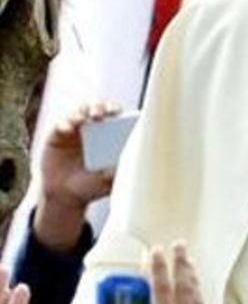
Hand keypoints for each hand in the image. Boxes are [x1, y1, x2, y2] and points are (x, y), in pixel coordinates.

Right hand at [34, 102, 120, 252]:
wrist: (66, 196)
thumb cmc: (93, 186)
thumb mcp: (109, 180)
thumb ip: (119, 170)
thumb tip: (134, 160)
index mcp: (110, 137)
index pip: (116, 117)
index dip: (118, 111)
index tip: (120, 113)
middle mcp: (93, 130)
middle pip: (99, 109)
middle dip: (101, 107)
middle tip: (102, 113)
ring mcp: (75, 131)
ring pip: (79, 113)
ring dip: (82, 112)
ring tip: (84, 119)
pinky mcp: (57, 136)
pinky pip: (60, 124)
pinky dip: (65, 123)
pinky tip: (68, 129)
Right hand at [148, 243, 213, 303]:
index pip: (163, 290)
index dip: (159, 269)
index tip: (155, 252)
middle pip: (184, 289)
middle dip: (181, 264)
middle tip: (178, 246)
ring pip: (196, 298)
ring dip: (192, 277)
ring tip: (188, 260)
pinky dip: (199, 298)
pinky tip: (196, 292)